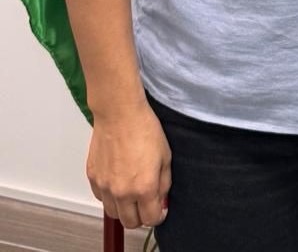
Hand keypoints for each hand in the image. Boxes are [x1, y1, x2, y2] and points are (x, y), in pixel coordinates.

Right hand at [87, 102, 171, 228]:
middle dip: (141, 216)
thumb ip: (164, 183)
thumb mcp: (166, 156)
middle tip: (146, 202)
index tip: (161, 208)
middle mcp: (122, 192)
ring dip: (124, 209)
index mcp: (144, 187)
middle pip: (130, 222)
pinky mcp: (93, 178)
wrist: (119, 113)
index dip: (159, 215)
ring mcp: (105, 187)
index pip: (151, 219)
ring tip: (131, 192)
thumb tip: (162, 200)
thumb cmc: (144, 129)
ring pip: (113, 213)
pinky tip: (117, 182)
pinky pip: (101, 198)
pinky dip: (109, 196)